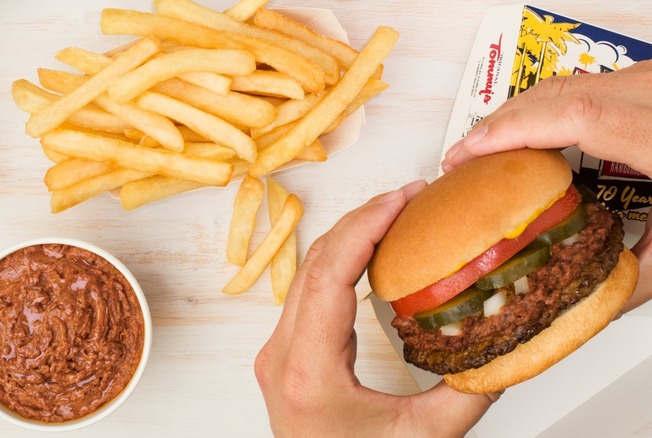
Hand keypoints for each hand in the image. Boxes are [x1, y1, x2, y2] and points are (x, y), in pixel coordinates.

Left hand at [254, 180, 498, 437]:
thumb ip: (468, 393)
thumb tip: (502, 347)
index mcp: (308, 371)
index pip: (329, 275)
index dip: (365, 226)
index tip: (401, 199)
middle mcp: (282, 355)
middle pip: (315, 263)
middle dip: (362, 220)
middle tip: (410, 197)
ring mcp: (277, 352)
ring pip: (307, 272)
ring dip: (349, 236)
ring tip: (395, 215)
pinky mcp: (284, 353)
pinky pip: (308, 290)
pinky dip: (339, 261)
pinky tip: (370, 252)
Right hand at [440, 60, 651, 312]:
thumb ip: (640, 277)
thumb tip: (587, 301)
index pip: (578, 116)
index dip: (515, 130)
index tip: (470, 152)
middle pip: (562, 92)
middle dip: (501, 122)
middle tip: (463, 157)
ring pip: (571, 82)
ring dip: (521, 111)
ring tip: (488, 146)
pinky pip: (588, 84)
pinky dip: (549, 105)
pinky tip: (533, 130)